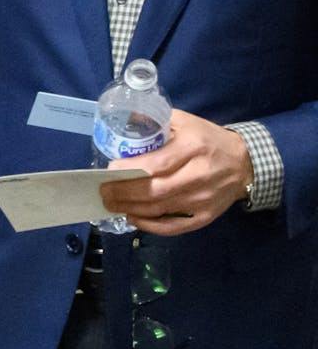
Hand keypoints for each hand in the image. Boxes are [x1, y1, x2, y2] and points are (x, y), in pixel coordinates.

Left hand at [99, 108, 253, 235]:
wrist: (245, 163)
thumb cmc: (208, 139)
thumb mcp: (185, 122)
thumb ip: (156, 122)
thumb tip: (124, 124)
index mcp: (193, 148)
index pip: (157, 164)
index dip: (130, 169)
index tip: (110, 169)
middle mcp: (199, 176)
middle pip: (156, 190)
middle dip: (124, 193)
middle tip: (103, 192)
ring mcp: (203, 199)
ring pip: (161, 209)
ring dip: (132, 209)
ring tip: (111, 204)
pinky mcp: (206, 216)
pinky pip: (175, 226)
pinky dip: (151, 226)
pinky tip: (133, 218)